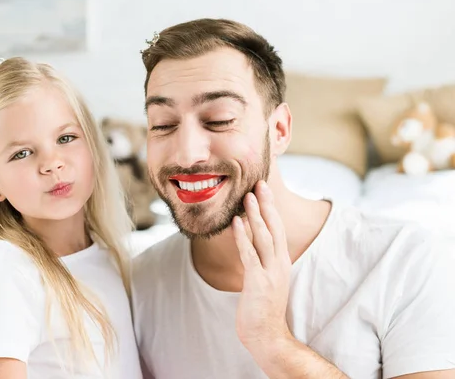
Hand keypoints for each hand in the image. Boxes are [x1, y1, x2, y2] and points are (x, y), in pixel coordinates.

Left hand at [232, 180, 291, 350]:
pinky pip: (249, 254)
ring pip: (264, 237)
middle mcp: (279, 264)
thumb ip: (262, 260)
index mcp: (282, 262)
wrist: (267, 335)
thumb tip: (251, 242)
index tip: (264, 189)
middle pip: (275, 228)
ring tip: (248, 197)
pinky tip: (236, 222)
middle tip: (260, 183)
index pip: (278, 228)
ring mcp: (270, 273)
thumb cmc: (263, 307)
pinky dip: (243, 237)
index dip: (271, 208)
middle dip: (267, 205)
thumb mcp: (266, 279)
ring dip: (256, 216)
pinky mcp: (257, 282)